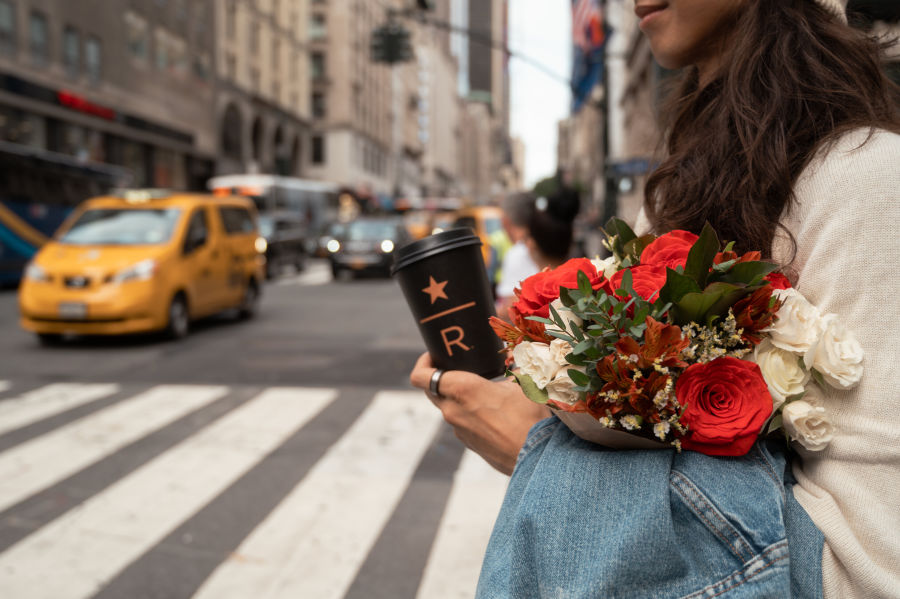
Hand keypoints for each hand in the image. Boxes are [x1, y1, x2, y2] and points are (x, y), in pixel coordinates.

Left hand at [410, 352, 550, 474]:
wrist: (536, 457)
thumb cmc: (528, 417)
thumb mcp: (521, 384)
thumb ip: (511, 371)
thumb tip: (514, 363)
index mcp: (461, 389)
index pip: (420, 376)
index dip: (423, 362)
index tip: (434, 356)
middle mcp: (452, 410)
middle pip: (431, 390)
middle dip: (439, 377)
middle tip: (457, 369)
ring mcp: (458, 429)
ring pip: (448, 407)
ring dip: (458, 397)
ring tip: (483, 392)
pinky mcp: (467, 443)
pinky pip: (461, 422)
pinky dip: (469, 414)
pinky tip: (492, 414)